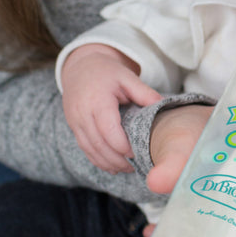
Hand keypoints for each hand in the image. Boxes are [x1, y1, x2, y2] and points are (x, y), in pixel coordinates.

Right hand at [61, 44, 161, 172]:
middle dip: (116, 159)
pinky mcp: (73, 126)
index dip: (122, 145)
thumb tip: (162, 106)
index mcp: (97, 100)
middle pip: (98, 144)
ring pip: (90, 149)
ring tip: (126, 169)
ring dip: (107, 163)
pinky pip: (84, 148)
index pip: (108, 130)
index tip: (136, 153)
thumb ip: (144, 92)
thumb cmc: (107, 72)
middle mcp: (82, 113)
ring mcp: (74, 121)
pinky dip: (97, 159)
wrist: (80, 67)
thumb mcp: (127, 77)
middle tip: (134, 167)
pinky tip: (111, 166)